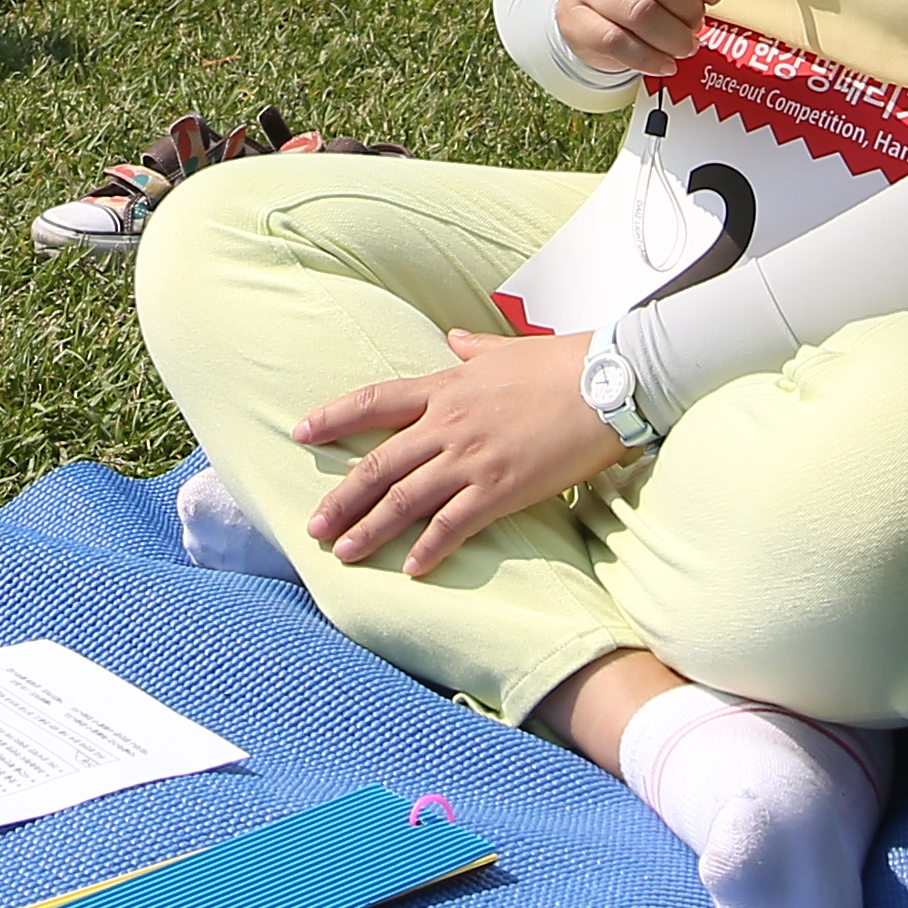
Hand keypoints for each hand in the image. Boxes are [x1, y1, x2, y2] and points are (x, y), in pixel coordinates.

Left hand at [294, 328, 622, 576]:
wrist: (607, 383)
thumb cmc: (563, 362)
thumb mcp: (506, 348)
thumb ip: (473, 348)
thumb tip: (454, 339)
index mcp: (445, 387)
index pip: (373, 402)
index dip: (332, 418)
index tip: (300, 433)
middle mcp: (447, 424)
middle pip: (378, 464)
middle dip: (341, 498)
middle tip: (313, 527)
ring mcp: (471, 458)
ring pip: (405, 500)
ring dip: (370, 530)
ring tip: (344, 553)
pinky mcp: (500, 488)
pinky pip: (453, 524)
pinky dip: (428, 548)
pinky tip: (411, 568)